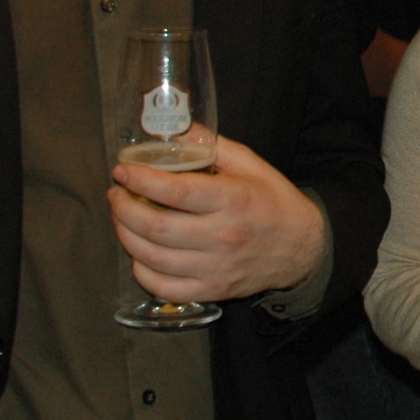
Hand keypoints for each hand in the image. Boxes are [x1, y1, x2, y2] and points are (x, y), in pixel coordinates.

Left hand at [110, 132, 325, 301]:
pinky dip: (141, 271)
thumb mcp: (251, 164)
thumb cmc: (273, 201)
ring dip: (126, 236)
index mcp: (232, 199)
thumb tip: (177, 129)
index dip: (141, 180)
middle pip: (157, 228)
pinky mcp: (211, 290)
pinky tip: (139, 253)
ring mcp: (215, 268)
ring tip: (122, 218)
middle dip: (124, 209)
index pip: (176, 192)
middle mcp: (222, 236)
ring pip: (153, 258)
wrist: (303, 248)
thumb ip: (212, 145)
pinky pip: (163, 287)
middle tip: (116, 194)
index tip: (122, 170)